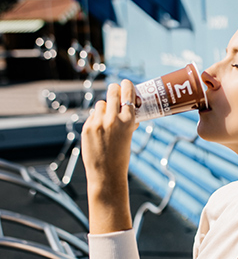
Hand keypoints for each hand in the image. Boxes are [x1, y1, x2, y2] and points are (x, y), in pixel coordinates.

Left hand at [81, 79, 138, 233]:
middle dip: (115, 90)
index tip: (126, 84)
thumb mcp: (128, 138)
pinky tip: (99, 132)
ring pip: (101, 104)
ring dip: (104, 108)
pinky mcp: (87, 128)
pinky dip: (96, 120)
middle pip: (112, 92)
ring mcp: (98, 123)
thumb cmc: (121, 158)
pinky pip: (92, 116)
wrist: (107, 175)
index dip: (127, 86)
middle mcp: (113, 119)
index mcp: (128, 122)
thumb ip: (127, 123)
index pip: (127, 94)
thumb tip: (128, 110)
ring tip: (107, 120)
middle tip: (116, 91)